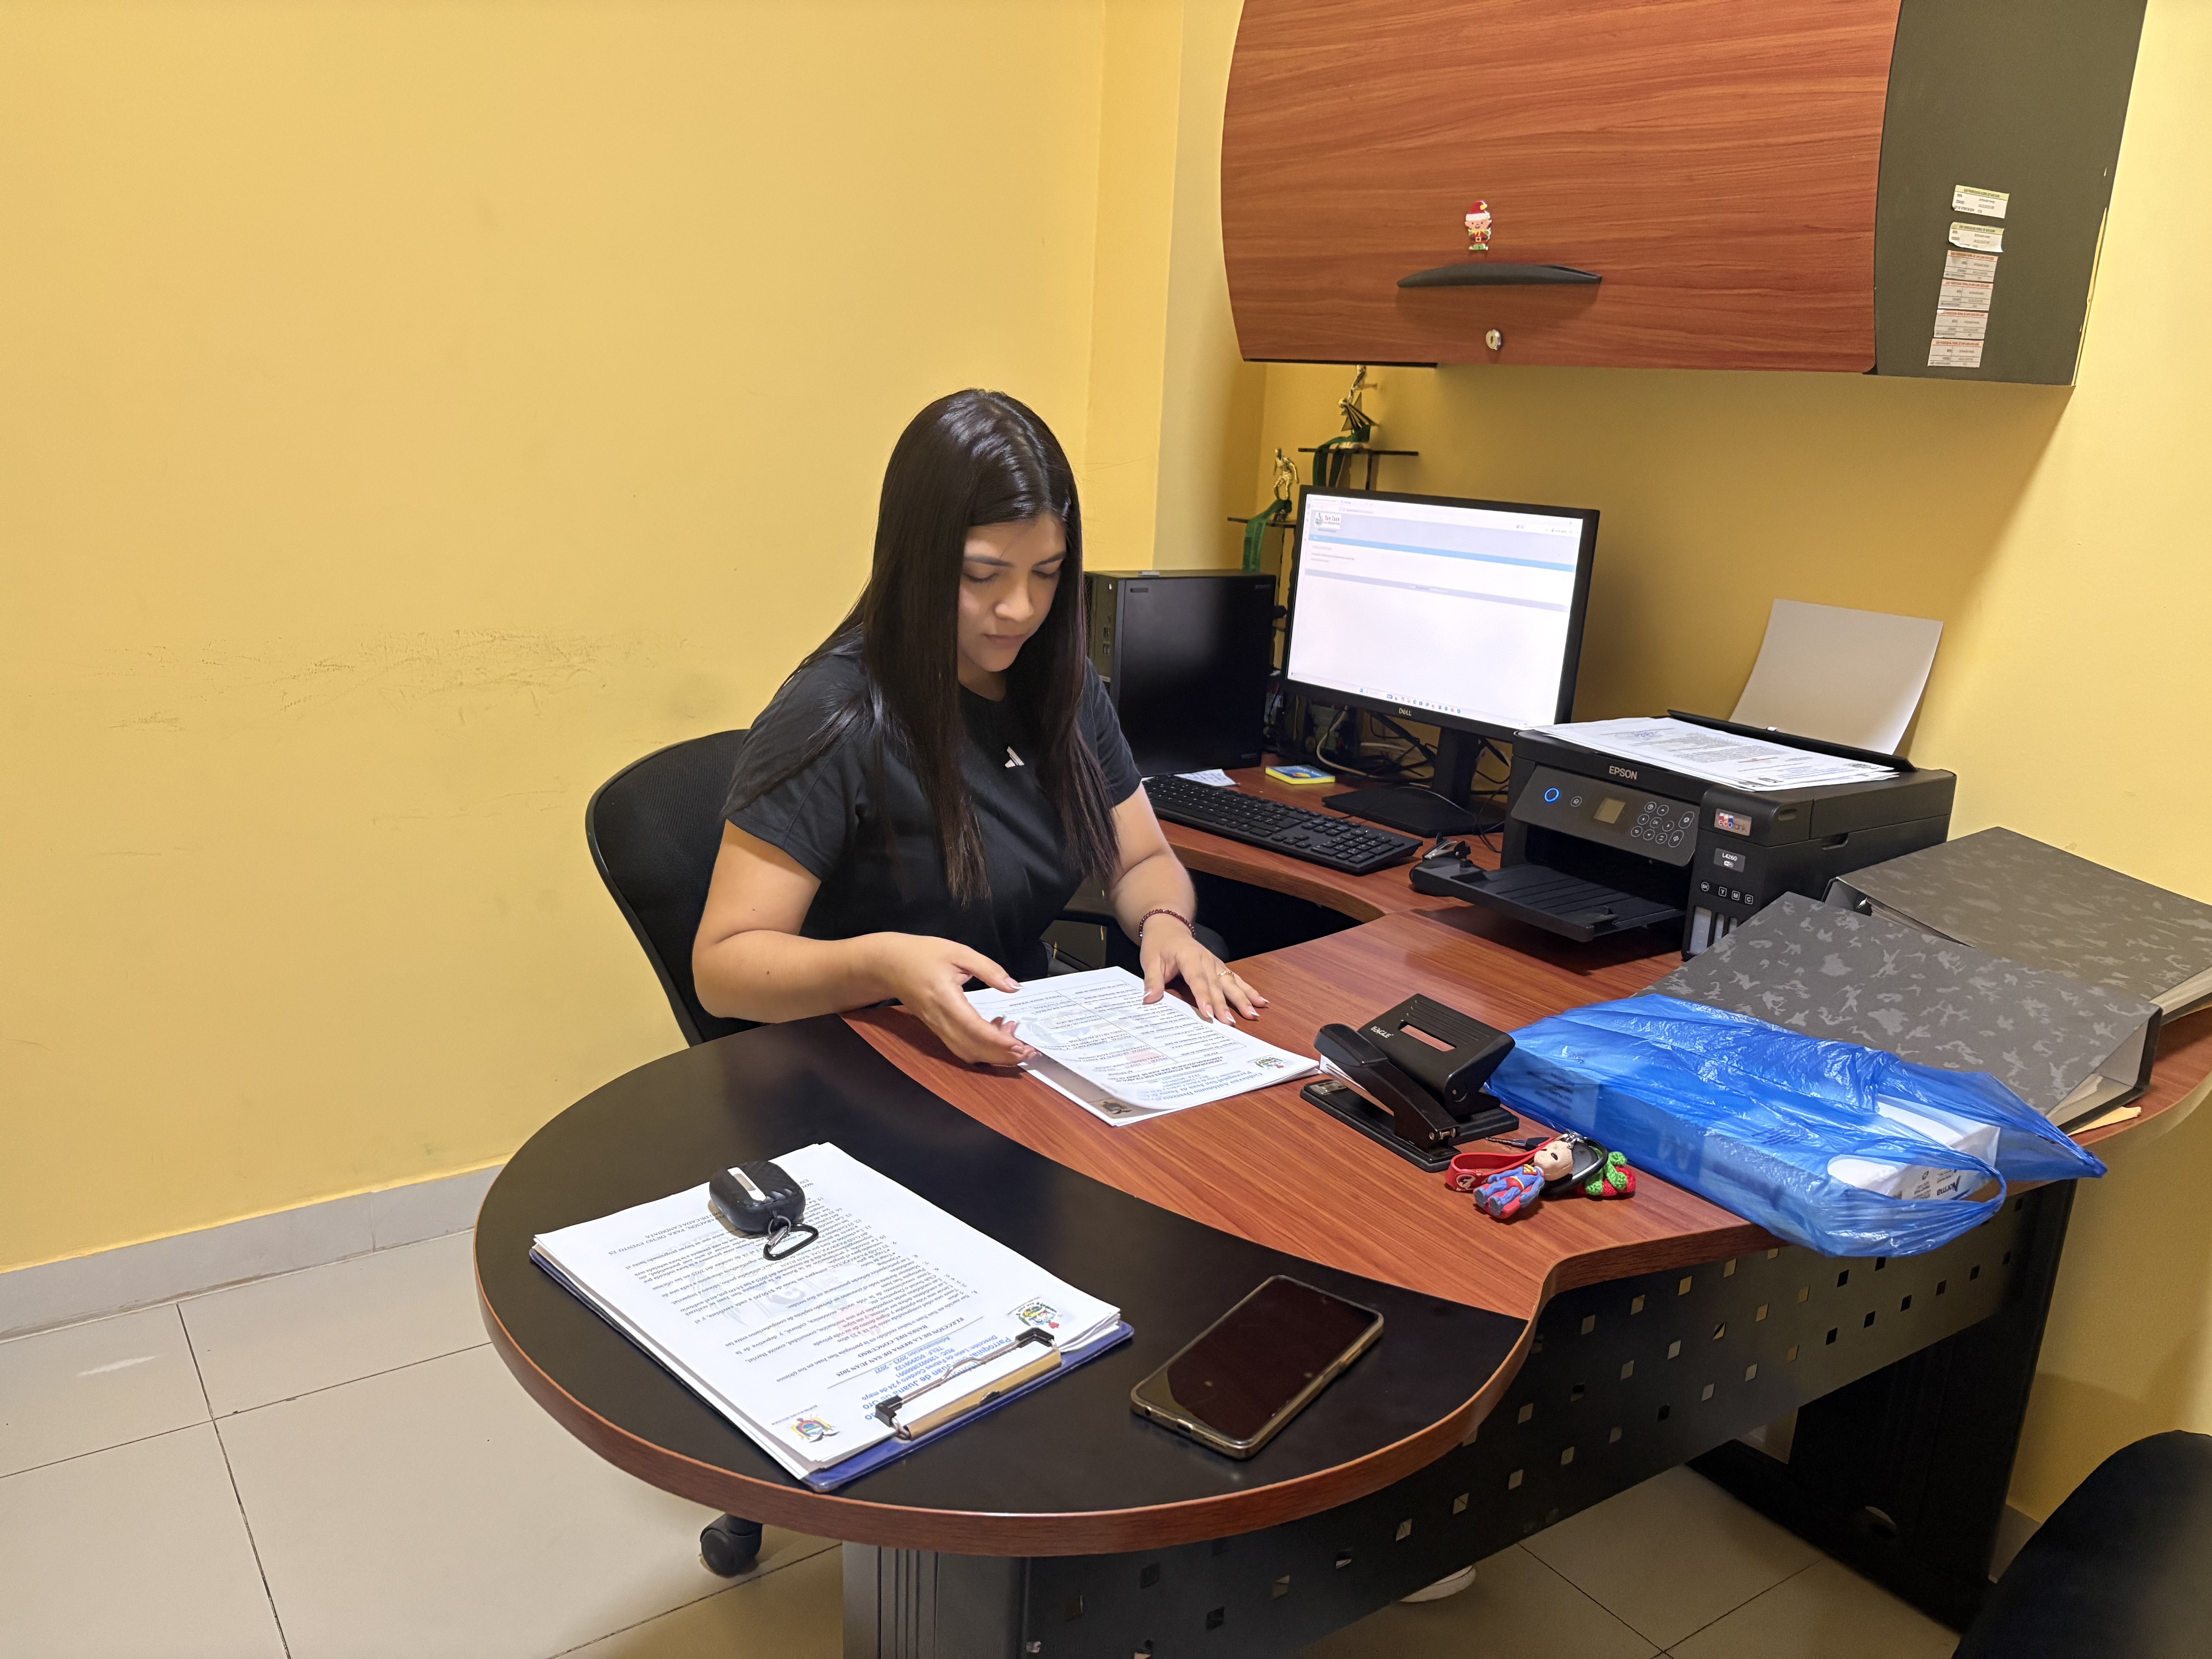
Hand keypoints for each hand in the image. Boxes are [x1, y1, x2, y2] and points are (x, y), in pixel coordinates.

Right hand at [873, 934, 1036, 1065]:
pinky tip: (996, 1035)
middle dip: (1002, 1056)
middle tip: (1027, 1051)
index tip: (1020, 1044)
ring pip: (966, 1053)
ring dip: (993, 1055)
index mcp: (945, 999)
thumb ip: (989, 969)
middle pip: (973, 1049)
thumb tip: (1014, 987)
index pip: (975, 1029)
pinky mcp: (936, 1029)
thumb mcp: (959, 952)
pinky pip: (960, 1047)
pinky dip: (981, 1049)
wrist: (888, 964)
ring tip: (1016, 1045)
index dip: (999, 1041)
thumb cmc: (921, 954)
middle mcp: (940, 1019)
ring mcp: (936, 1027)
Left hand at [1139, 918, 1266, 1023]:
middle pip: (1217, 984)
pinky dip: (1249, 990)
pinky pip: (1236, 979)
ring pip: (1231, 982)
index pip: (1197, 979)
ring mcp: (1215, 963)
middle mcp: (1206, 959)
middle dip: (1225, 1004)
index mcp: (1188, 956)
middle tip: (1231, 1023)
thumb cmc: (1159, 945)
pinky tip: (1260, 1001)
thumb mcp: (1149, 961)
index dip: (1203, 996)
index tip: (1209, 1013)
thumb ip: (1152, 981)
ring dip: (1243, 999)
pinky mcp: (1220, 967)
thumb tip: (1149, 1000)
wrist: (1169, 927)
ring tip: (1253, 1014)